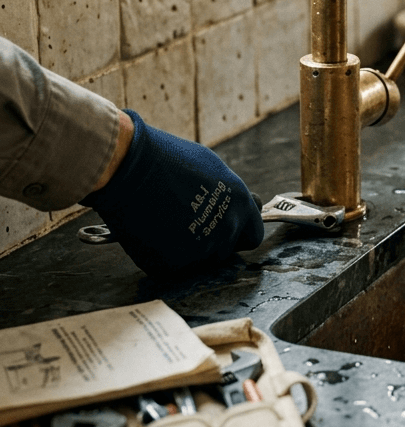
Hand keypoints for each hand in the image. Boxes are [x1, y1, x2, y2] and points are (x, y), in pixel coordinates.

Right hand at [82, 111, 263, 275]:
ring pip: (199, 261)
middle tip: (186, 223)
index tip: (225, 230)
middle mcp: (226, 231)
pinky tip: (151, 231)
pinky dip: (162, 254)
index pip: (252, 235)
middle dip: (211, 243)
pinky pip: (172, 266)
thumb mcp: (213, 168)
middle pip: (225, 251)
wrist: (130, 169)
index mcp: (240, 206)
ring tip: (166, 221)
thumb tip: (246, 204)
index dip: (239, 234)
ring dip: (187, 249)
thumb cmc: (168, 160)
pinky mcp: (173, 265)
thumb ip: (231, 194)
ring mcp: (201, 251)